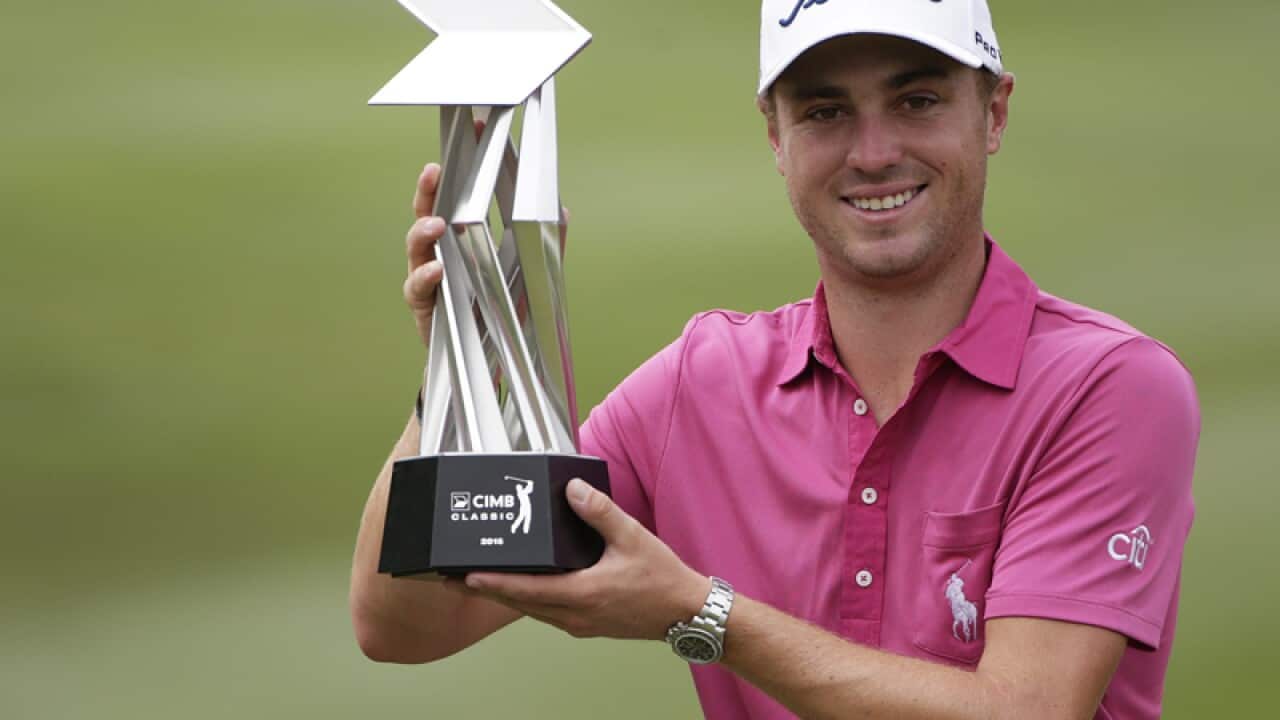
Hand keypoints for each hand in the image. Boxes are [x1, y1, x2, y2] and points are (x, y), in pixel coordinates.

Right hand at [401, 161, 570, 348]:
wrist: (489, 359)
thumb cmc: (502, 311)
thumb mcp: (529, 275)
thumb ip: (545, 245)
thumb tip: (563, 211)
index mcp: (463, 237)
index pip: (456, 198)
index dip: (459, 170)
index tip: (466, 139)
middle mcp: (441, 252)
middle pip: (426, 213)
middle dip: (427, 191)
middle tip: (434, 172)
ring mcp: (428, 277)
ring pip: (416, 248)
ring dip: (423, 232)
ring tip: (436, 224)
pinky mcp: (424, 307)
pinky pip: (417, 289)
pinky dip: (425, 278)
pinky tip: (436, 271)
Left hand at [460, 479, 708, 640]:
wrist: (686, 613)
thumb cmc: (662, 578)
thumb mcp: (632, 537)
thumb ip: (600, 511)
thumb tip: (573, 488)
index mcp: (583, 594)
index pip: (526, 590)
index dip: (493, 583)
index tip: (465, 575)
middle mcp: (575, 615)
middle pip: (520, 605)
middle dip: (487, 590)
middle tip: (454, 577)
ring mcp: (580, 624)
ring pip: (532, 612)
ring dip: (506, 597)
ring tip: (479, 581)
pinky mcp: (588, 625)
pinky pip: (548, 614)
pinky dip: (529, 601)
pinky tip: (524, 588)